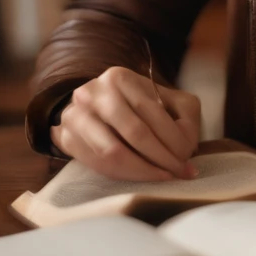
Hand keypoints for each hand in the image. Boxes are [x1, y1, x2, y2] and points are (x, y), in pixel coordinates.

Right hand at [50, 66, 201, 181]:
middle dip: (161, 157)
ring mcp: (75, 115)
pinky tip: (143, 177)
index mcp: (119, 77)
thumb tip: (186, 148)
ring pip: (112, 153)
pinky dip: (124, 175)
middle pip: (133, 132)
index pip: (151, 112)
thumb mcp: (170, 101)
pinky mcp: (67, 138)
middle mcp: (93, 93)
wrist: (99, 107)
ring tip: (164, 177)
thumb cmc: (143, 106)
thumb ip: (185, 117)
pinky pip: (98, 165)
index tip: (189, 159)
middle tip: (179, 173)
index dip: (173, 139)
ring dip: (143, 170)